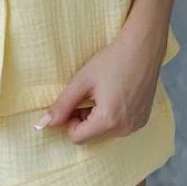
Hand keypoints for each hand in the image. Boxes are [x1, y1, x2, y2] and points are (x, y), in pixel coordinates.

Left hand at [35, 24, 166, 144]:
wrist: (142, 49)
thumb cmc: (111, 61)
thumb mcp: (82, 81)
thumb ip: (62, 105)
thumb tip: (43, 124)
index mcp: (109, 120)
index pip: (77, 137)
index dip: (69, 119)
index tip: (74, 100)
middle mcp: (125, 129)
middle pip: (92, 135)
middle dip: (84, 118)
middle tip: (88, 93)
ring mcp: (137, 125)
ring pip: (105, 132)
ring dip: (97, 117)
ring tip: (103, 92)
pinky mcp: (143, 120)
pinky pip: (119, 126)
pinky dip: (112, 115)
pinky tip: (116, 94)